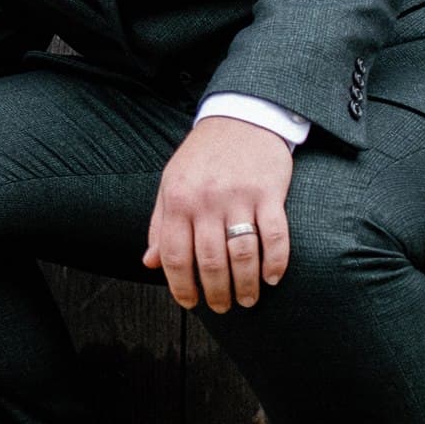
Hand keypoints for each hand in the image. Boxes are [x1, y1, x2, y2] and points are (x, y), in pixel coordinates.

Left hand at [143, 118, 292, 311]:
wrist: (240, 116)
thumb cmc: (202, 156)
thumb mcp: (171, 184)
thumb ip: (159, 224)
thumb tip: (149, 263)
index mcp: (177, 200)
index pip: (174, 256)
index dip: (181, 287)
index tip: (190, 303)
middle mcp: (206, 200)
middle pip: (209, 262)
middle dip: (216, 293)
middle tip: (222, 307)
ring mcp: (239, 196)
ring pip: (242, 254)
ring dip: (245, 286)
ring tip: (247, 299)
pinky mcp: (269, 192)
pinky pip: (274, 236)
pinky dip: (275, 263)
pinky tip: (272, 278)